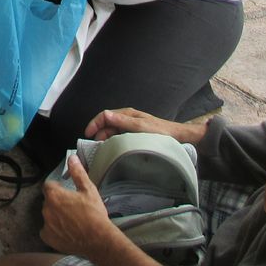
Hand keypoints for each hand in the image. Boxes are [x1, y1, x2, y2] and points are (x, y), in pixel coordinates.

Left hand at [40, 161, 123, 258]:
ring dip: (56, 216)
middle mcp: (46, 209)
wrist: (99, 240)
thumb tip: (72, 158)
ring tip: (71, 220)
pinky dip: (54, 230)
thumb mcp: (88, 190)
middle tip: (72, 208)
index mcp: (54, 195)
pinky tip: (66, 231)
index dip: (57, 188)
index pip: (49, 186)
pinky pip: (47, 231)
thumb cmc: (94, 214)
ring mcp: (46, 224)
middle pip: (49, 201)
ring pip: (49, 216)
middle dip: (58, 202)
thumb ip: (77, 173)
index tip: (66, 193)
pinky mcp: (48, 238)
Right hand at [85, 107, 206, 144]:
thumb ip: (123, 121)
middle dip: (98, 134)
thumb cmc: (161, 132)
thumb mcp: (141, 127)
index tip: (87, 135)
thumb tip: (105, 115)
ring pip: (112, 132)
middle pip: (106, 125)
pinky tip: (112, 150)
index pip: (104, 116)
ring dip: (105, 139)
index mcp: (126, 114)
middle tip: (94, 147)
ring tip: (101, 151)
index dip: (94, 124)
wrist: (178, 137)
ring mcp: (130, 127)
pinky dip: (113, 142)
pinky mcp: (133, 135)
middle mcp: (126, 119)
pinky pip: (119, 137)